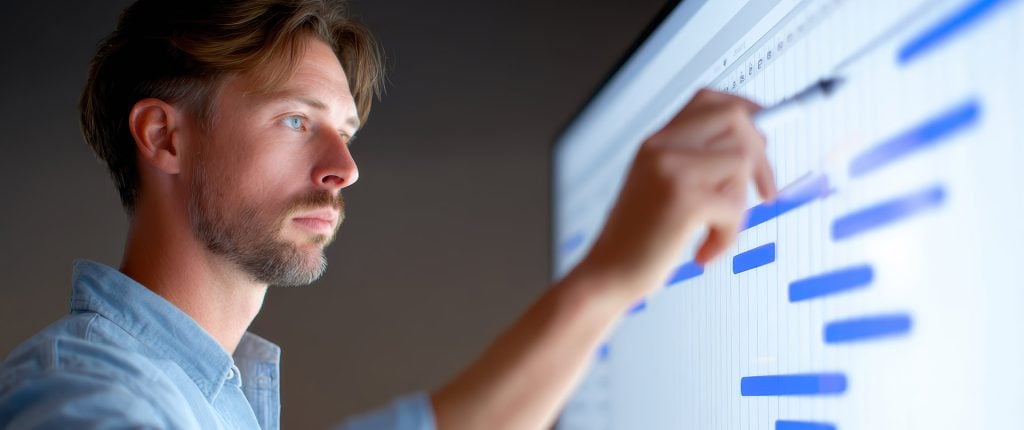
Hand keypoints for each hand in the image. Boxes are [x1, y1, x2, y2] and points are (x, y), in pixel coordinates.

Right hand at [579, 88, 776, 302]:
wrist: (606, 274)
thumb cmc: (637, 240)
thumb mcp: (660, 188)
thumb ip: (695, 163)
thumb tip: (751, 146)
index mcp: (656, 142)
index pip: (708, 99)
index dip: (746, 110)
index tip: (763, 137)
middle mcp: (661, 147)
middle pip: (734, 119)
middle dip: (761, 156)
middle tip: (765, 191)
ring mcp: (671, 169)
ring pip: (741, 163)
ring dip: (740, 206)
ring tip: (718, 230)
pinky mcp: (684, 199)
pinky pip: (735, 206)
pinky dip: (728, 236)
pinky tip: (705, 251)